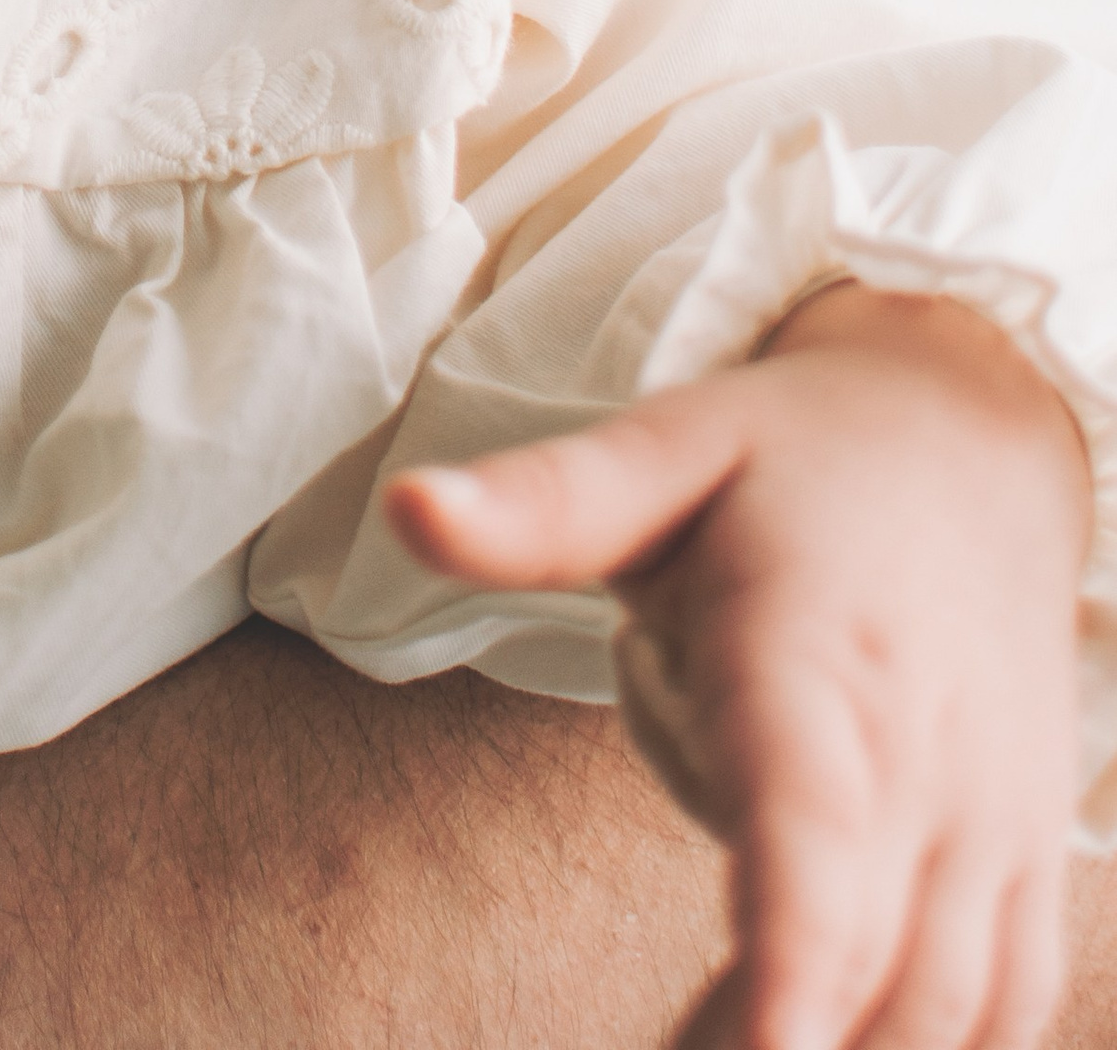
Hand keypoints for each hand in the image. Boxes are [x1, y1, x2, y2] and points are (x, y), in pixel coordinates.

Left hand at [386, 286, 1093, 1049]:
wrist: (967, 440)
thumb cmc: (794, 456)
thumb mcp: (662, 448)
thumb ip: (543, 502)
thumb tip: (405, 511)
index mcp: (818, 650)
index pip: (813, 817)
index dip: (796, 946)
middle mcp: (925, 752)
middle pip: (875, 958)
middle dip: (783, 1049)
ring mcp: (991, 819)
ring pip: (947, 1006)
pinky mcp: (1024, 863)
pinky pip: (1001, 1004)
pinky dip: (919, 1049)